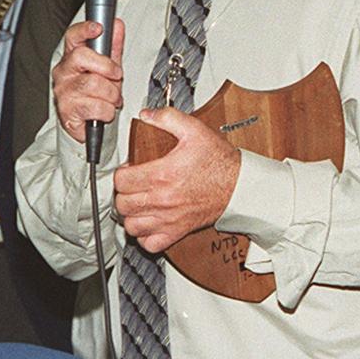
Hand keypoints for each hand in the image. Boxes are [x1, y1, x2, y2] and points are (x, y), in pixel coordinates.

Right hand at [52, 18, 125, 142]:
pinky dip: (107, 111)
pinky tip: (104, 111)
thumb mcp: (107, 68)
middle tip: (116, 76)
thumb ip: (113, 47)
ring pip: (93, 83)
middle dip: (107, 67)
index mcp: (72, 57)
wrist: (86, 123)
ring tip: (112, 98)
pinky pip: (96, 107)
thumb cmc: (95, 93)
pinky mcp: (68, 111)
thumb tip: (118, 26)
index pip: (73, 37)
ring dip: (111, 94)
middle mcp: (64, 72)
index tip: (98, 28)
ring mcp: (63, 91)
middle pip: (82, 57)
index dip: (84, 30)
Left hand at [114, 106, 241, 252]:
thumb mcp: (194, 130)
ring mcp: (169, 219)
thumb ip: (168, 118)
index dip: (121, 173)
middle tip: (132, 185)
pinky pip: (149, 243)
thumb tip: (147, 115)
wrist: (239, 186)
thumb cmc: (219, 162)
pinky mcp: (177, 231)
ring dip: (130, 215)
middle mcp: (162, 200)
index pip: (121, 181)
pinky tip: (148, 222)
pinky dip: (143, 236)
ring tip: (137, 203)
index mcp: (162, 175)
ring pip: (131, 226)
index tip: (128, 170)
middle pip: (123, 204)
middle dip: (123, 193)